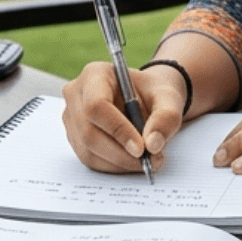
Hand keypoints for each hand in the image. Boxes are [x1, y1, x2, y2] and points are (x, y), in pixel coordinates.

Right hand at [61, 62, 187, 173]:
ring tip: (145, 161)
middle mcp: (76, 94)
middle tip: (148, 161)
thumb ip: (166, 117)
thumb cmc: (153, 93)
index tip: (141, 148)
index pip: (96, 105)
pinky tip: (131, 161)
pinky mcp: (75, 137)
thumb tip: (152, 145)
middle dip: (120, 153)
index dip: (117, 130)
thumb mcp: (169, 98)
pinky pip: (90, 159)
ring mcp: (72, 118)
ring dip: (118, 162)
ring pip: (88, 150)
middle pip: (89, 132)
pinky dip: (113, 166)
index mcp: (95, 74)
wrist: (146, 99)